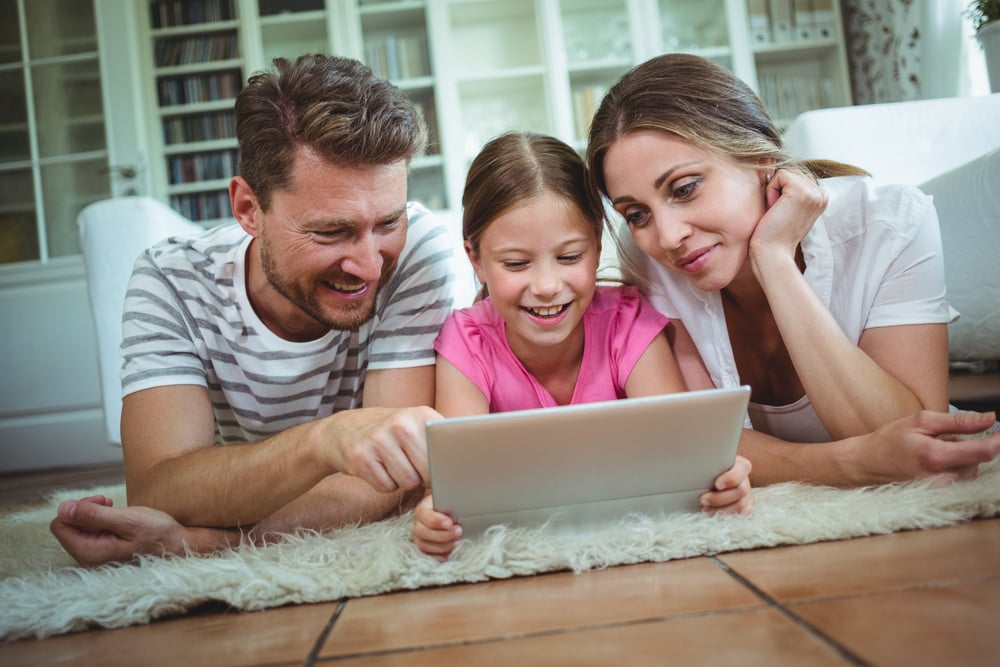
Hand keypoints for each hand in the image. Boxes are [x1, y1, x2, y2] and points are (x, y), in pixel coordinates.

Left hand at [49, 496, 188, 566]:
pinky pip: (89, 535)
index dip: (78, 507)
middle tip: (111, 505)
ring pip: (78, 530)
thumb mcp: (127, 519)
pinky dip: (101, 524)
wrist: (180, 547)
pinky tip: (118, 522)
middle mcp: (88, 559)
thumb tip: (63, 509)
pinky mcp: (103, 555)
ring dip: (95, 516)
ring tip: (117, 512)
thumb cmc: (159, 534)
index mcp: (90, 552)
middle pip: (67, 527)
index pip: (60, 524)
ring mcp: (95, 558)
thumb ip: (93, 515)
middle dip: (86, 511)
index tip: (103, 503)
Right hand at [323, 405, 440, 493]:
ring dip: (402, 481)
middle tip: (410, 465)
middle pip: (428, 472)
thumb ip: (442, 441)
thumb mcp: (417, 426)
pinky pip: (385, 486)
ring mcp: (379, 438)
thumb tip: (470, 467)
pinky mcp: (360, 456)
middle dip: (422, 477)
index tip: (445, 472)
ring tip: (393, 464)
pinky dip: (384, 484)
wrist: (344, 430)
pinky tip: (378, 468)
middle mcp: (401, 423)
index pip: (448, 452)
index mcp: (422, 415)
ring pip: (407, 482)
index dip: (446, 468)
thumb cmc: (392, 434)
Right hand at [413, 494, 461, 559]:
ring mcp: (420, 537)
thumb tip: (462, 502)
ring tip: (458, 542)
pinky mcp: (425, 548)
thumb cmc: (452, 506)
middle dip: (441, 535)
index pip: (423, 514)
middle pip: (421, 532)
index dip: (436, 520)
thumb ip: (453, 502)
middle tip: (458, 531)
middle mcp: (418, 522)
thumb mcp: (452, 500)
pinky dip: (439, 556)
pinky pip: (427, 555)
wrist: (452, 515)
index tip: (450, 523)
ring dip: (442, 546)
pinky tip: (450, 553)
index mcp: (423, 508)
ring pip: (423, 545)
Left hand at [700, 455, 753, 514]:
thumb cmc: (706, 468)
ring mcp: (747, 495)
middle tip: (703, 499)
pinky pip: (741, 516)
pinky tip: (713, 515)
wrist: (709, 478)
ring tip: (705, 510)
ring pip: (741, 506)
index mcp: (740, 465)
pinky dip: (727, 517)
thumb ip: (704, 460)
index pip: (742, 469)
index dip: (731, 478)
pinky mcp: (745, 508)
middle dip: (720, 498)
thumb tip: (687, 453)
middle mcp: (745, 480)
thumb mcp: (707, 461)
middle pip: (741, 490)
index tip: (717, 484)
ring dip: (722, 510)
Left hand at [749, 168, 827, 261]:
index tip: (782, 214)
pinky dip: (771, 191)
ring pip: (785, 173)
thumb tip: (773, 164)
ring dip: (774, 192)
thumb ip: (790, 190)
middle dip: (778, 190)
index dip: (781, 192)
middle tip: (778, 214)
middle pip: (790, 172)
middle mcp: (821, 193)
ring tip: (777, 213)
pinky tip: (774, 209)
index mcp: (820, 197)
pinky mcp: (802, 192)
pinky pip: (779, 175)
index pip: (795, 176)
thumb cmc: (773, 234)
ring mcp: (814, 192)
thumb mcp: (787, 208)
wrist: (773, 254)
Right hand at [853, 410, 999, 484]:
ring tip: (934, 452)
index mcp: (936, 457)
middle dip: (969, 446)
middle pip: (978, 460)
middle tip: (942, 439)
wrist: (866, 465)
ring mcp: (940, 491)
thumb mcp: (920, 422)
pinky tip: (933, 465)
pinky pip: (961, 480)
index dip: (999, 440)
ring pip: (971, 470)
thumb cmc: (889, 441)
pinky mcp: (939, 497)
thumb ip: (958, 421)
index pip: (984, 450)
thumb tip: (990, 419)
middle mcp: (942, 479)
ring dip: (961, 458)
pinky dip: (954, 469)